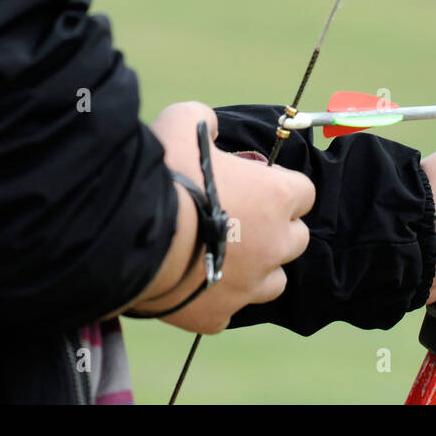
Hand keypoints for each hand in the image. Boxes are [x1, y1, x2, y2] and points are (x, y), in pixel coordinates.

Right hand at [127, 102, 315, 333]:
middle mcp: (274, 244)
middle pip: (296, 239)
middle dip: (276, 229)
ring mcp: (249, 286)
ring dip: (258, 268)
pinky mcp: (219, 316)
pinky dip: (217, 297)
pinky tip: (193, 283)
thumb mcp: (182, 123)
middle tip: (241, 218)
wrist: (131, 237)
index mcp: (276, 197)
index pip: (304, 192)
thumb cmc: (166, 176)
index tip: (255, 184)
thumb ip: (202, 119)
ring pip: (274, 281)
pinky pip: (228, 310)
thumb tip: (206, 123)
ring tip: (226, 255)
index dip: (280, 186)